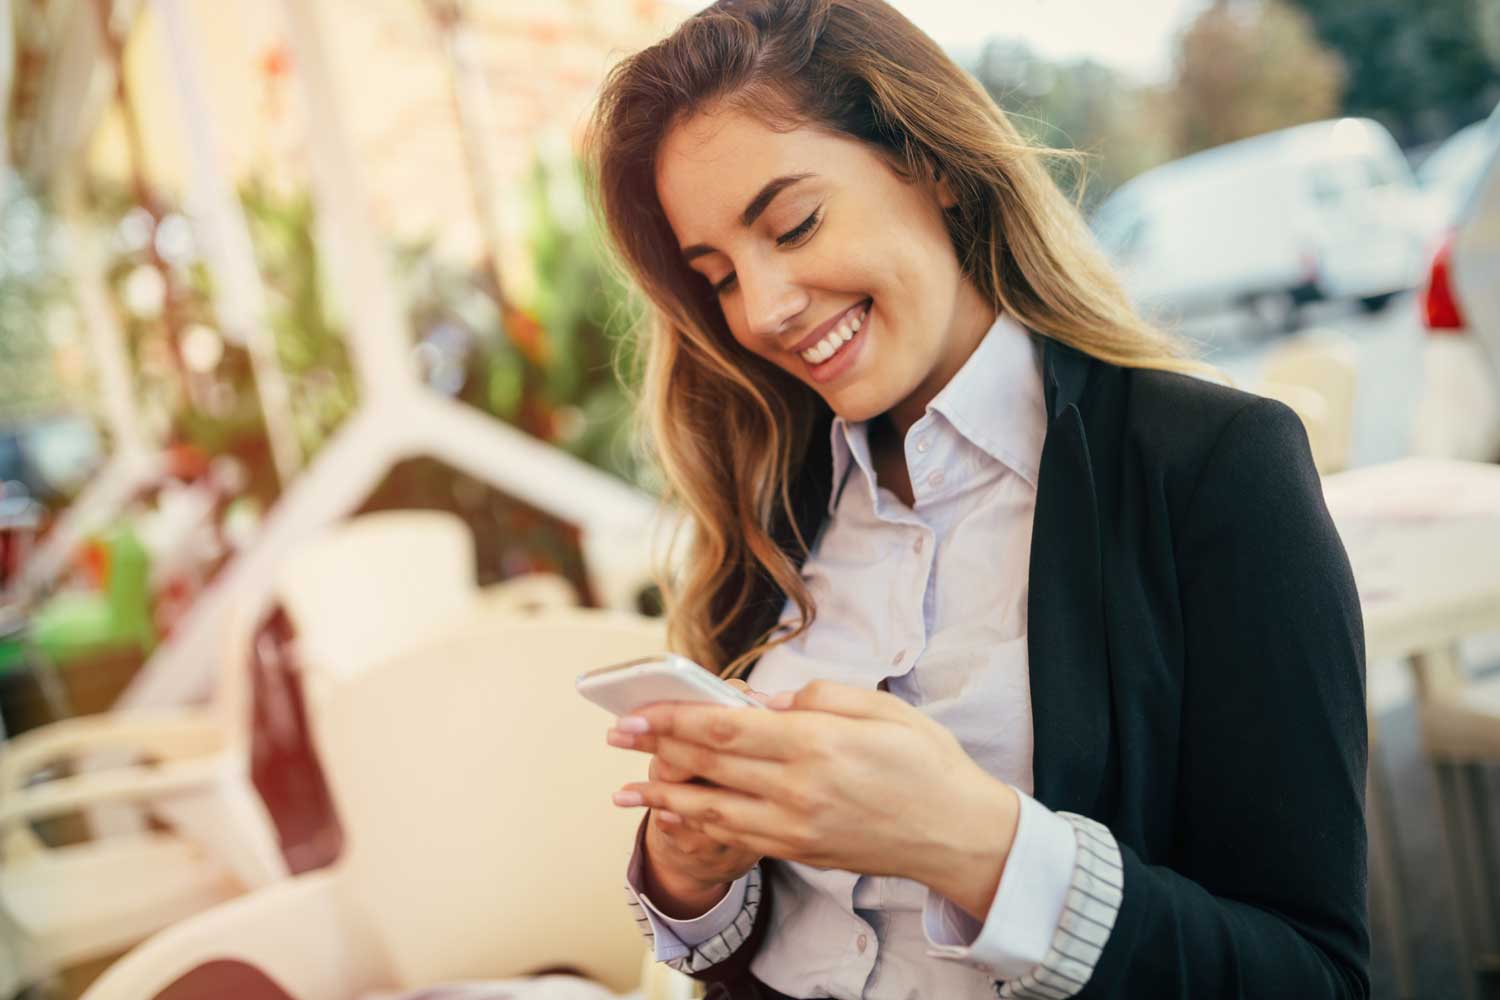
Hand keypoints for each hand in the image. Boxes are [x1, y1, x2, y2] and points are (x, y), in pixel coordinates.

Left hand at [608, 679, 1019, 915]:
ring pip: (711, 809)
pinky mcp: (798, 850)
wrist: (956, 833)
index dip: (672, 719)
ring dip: (663, 796)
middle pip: (708, 765)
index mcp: (816, 742)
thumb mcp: (879, 707)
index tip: (636, 712)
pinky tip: (675, 815)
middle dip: (655, 749)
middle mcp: (797, 788)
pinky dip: (698, 825)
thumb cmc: (924, 761)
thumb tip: (758, 701)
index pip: (723, 727)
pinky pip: (735, 837)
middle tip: (617, 736)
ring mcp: (795, 826)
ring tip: (625, 789)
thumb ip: (815, 698)